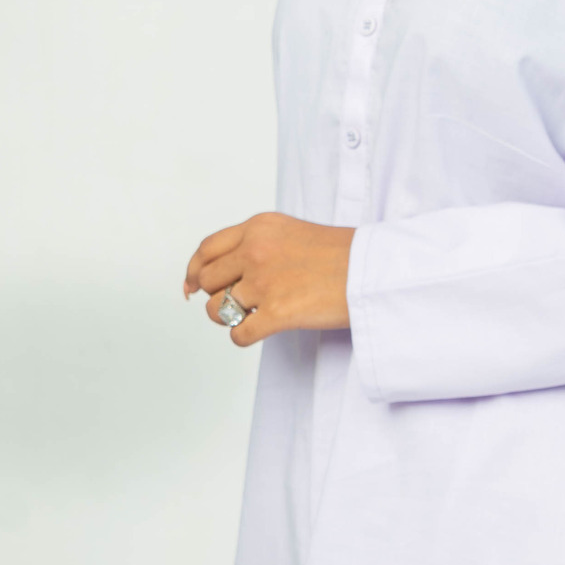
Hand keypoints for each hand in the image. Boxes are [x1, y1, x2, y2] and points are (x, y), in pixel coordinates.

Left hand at [183, 212, 355, 345]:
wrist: (373, 270)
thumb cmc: (340, 254)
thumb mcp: (290, 232)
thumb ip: (255, 244)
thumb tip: (215, 273)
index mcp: (258, 228)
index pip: (206, 249)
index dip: (194, 270)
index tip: (192, 286)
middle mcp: (256, 251)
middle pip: (206, 280)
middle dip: (216, 294)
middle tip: (238, 301)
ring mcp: (265, 282)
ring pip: (216, 310)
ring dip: (230, 317)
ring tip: (255, 314)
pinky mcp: (277, 313)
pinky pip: (237, 334)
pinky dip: (244, 336)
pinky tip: (261, 330)